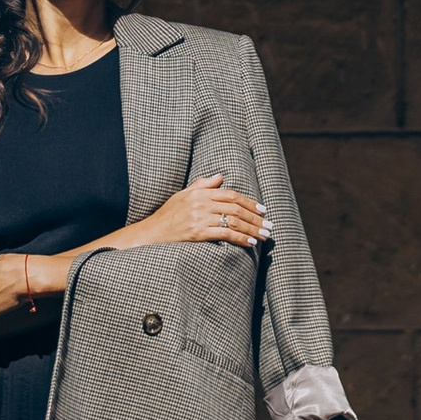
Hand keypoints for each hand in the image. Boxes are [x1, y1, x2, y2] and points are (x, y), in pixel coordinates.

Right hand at [127, 174, 272, 256]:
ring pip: (233, 221)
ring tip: (264, 235)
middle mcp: (201, 203)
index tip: (263, 210)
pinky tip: (250, 243)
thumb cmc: (167, 215)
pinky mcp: (197, 232)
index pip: (231, 194)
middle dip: (255, 217)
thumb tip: (221, 176)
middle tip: (269, 225)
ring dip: (252, 229)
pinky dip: (240, 238)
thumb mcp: (183, 195)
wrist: (151, 233)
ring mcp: (199, 217)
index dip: (249, 202)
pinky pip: (224, 234)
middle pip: (235, 208)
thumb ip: (202, 185)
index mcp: (200, 192)